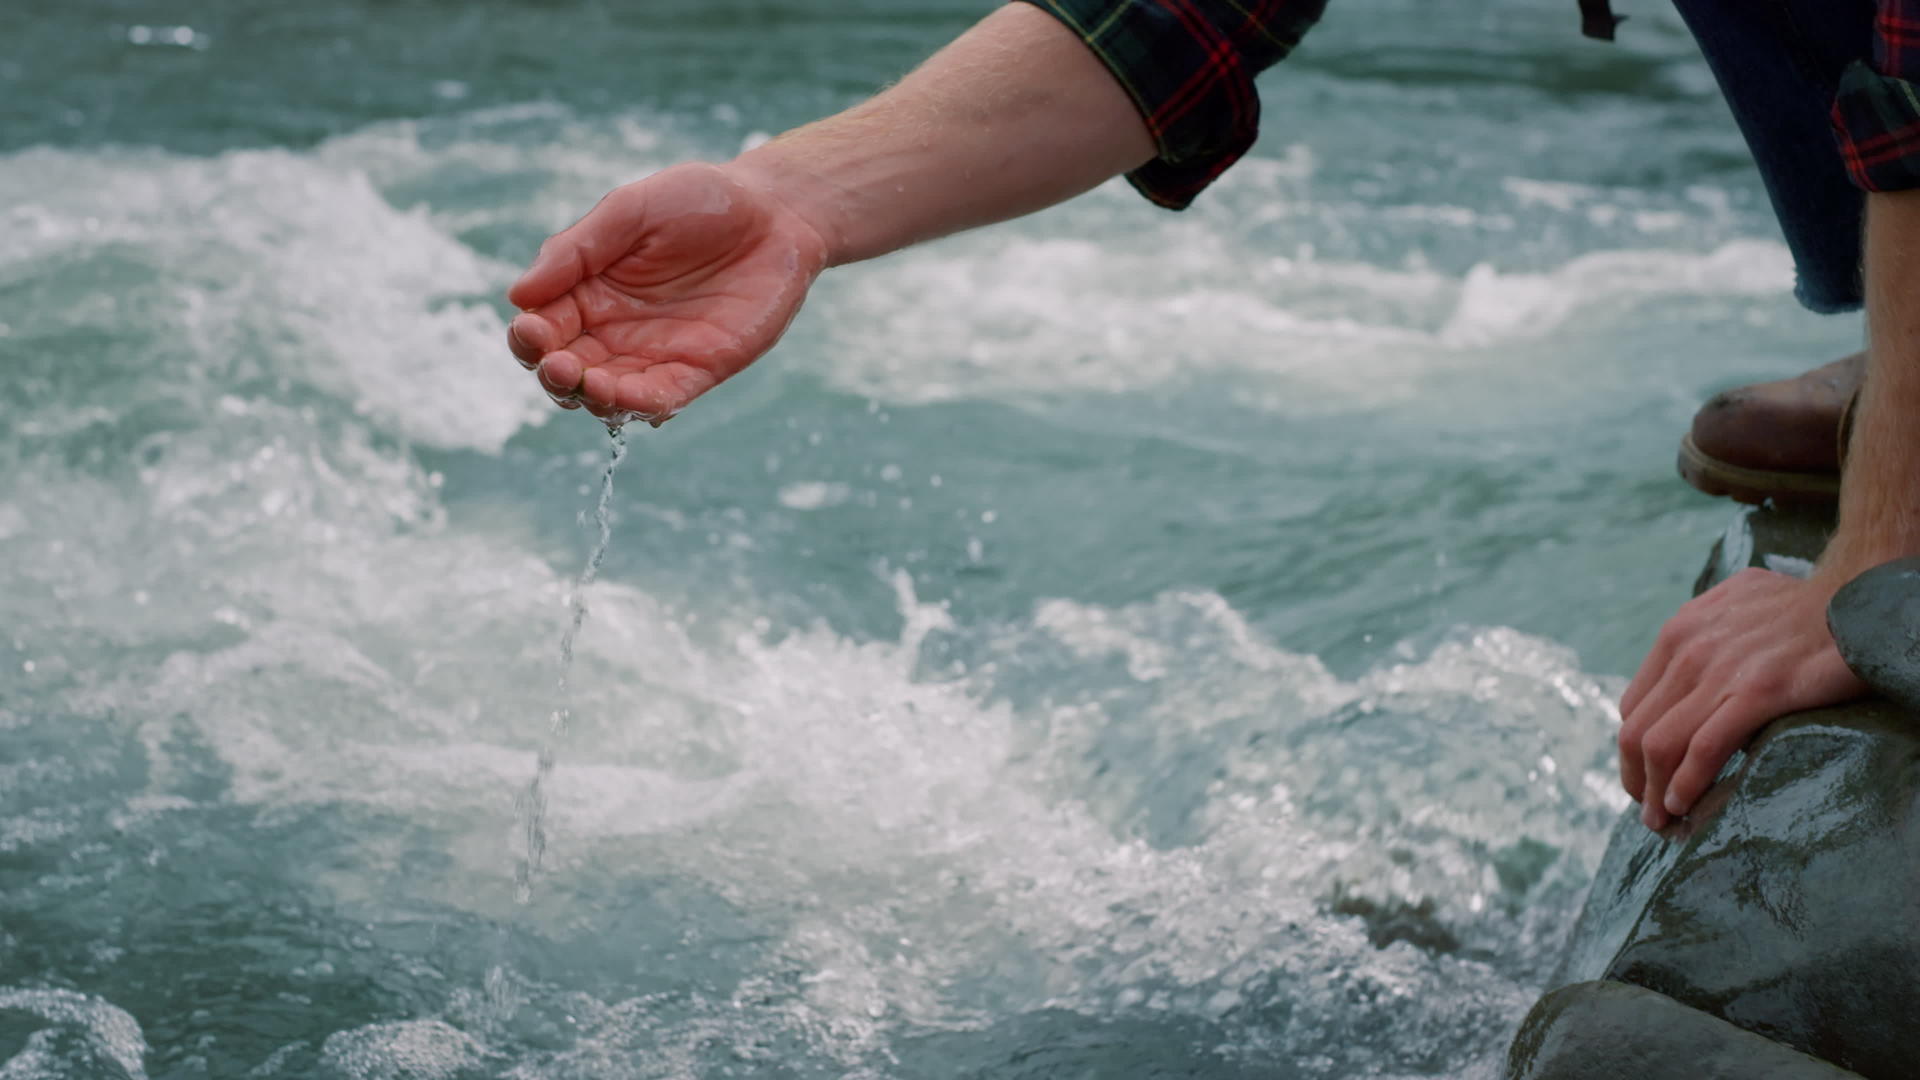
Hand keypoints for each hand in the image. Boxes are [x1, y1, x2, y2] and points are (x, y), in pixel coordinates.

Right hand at [506, 162, 829, 423]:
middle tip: (558, 363)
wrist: (774, 212)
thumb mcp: (629, 212)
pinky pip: (659, 400)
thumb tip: (518, 295)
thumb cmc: (697, 201)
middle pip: (566, 370)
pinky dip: (638, 406)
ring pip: (607, 394)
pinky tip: (623, 398)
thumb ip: (576, 251)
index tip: (532, 328)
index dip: (529, 338)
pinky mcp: (697, 370)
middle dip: (554, 374)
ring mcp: (654, 354)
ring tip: (587, 383)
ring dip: (590, 397)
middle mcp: (613, 331)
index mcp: (587, 292)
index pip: (544, 328)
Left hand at [1618, 566, 1866, 831]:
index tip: (1646, 778)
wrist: (1855, 598)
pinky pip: (1704, 748)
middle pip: (1637, 730)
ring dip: (1654, 792)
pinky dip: (1686, 783)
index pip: (1633, 706)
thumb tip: (1686, 676)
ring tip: (1662, 822)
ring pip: (1660, 744)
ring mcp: (1720, 670)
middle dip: (1636, 779)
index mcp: (1677, 633)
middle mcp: (1687, 649)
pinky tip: (1685, 805)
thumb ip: (1702, 637)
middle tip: (1648, 813)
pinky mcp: (1758, 691)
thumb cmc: (1803, 608)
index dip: (1634, 751)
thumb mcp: (1733, 608)